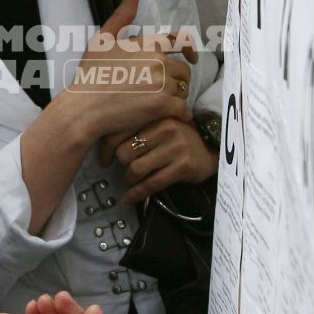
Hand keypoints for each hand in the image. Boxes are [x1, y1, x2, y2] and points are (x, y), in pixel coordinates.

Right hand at [63, 0, 195, 144]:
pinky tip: (171, 118)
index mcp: (147, 44)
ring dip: (176, 98)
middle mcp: (158, 60)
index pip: (179, 42)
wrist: (84, 107)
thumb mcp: (102, 39)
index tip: (191, 57)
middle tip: (162, 91)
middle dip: (176, 80)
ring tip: (160, 106)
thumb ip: (121, 16)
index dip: (189, 49)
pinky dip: (180, 114)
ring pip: (184, 90)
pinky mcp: (162, 105)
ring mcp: (161, 83)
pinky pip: (183, 109)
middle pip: (183, 70)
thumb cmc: (90, 74)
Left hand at [99, 116, 217, 204]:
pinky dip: (136, 193)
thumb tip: (103, 146)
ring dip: (129, 180)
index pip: (120, 131)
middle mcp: (166, 128)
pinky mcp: (183, 165)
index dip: (106, 149)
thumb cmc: (177, 139)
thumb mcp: (158, 125)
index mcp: (156, 116)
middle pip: (125, 152)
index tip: (104, 159)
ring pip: (137, 169)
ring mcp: (176, 147)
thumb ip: (137, 129)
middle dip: (121, 165)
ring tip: (131, 181)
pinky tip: (129, 198)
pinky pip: (152, 183)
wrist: (210, 150)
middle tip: (125, 169)